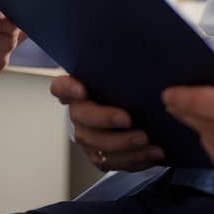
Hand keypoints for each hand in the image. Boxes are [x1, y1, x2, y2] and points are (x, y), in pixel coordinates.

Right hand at [51, 75, 165, 172]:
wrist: (126, 109)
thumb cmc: (122, 88)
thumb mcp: (119, 73)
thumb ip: (121, 66)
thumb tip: (141, 51)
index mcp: (77, 89)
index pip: (61, 86)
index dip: (68, 89)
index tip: (82, 88)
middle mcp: (78, 113)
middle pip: (83, 118)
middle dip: (106, 120)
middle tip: (129, 119)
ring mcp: (87, 136)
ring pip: (98, 145)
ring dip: (123, 144)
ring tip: (146, 140)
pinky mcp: (100, 155)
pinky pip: (113, 162)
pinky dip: (134, 160)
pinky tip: (152, 153)